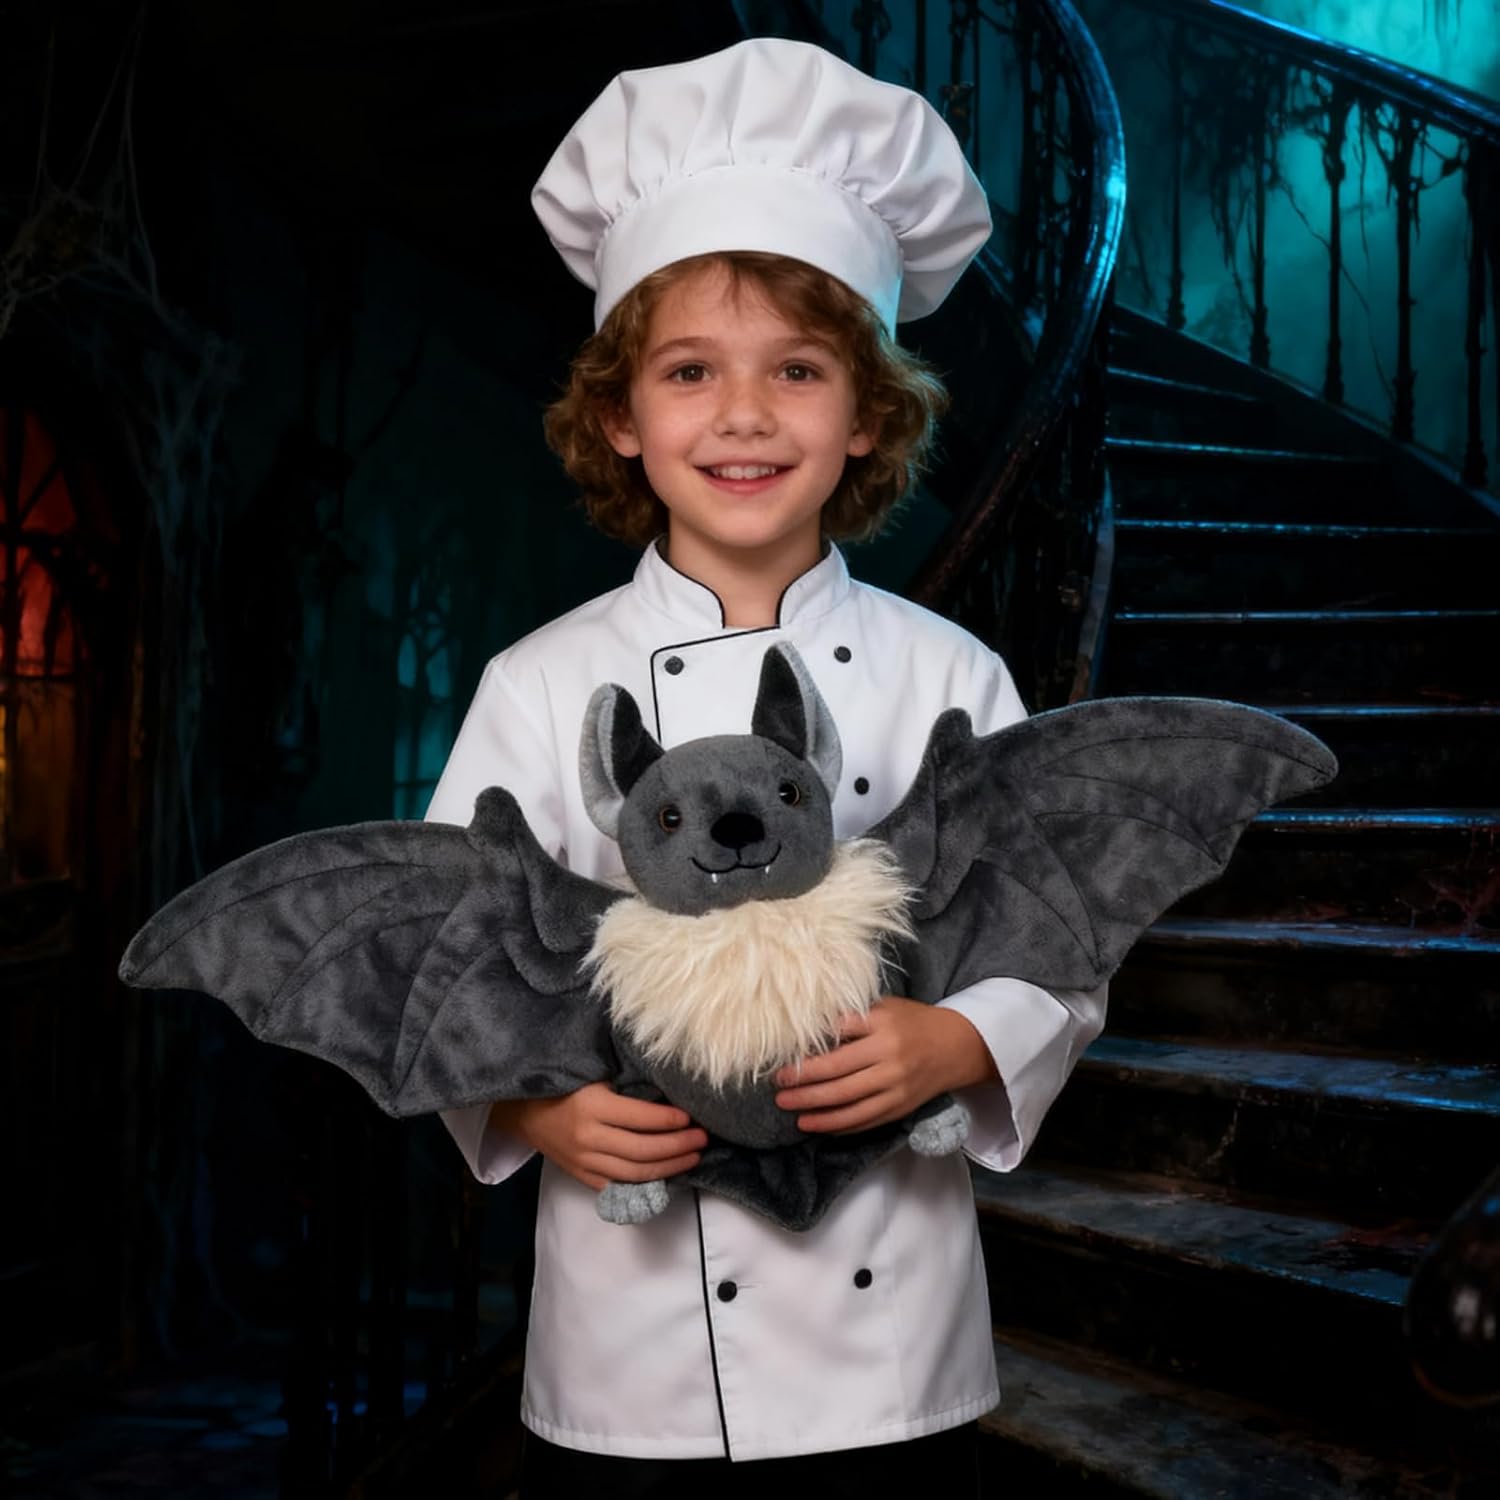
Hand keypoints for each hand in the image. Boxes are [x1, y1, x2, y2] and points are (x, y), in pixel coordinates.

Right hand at [490, 1084, 706, 1191]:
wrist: (525, 1111)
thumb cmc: (565, 1084)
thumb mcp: (594, 1076)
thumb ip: (627, 1087)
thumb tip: (669, 1093)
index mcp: (592, 1107)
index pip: (640, 1118)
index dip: (670, 1120)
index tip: (691, 1117)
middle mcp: (588, 1138)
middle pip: (643, 1151)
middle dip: (678, 1146)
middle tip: (703, 1139)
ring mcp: (584, 1162)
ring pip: (635, 1173)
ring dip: (669, 1167)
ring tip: (693, 1158)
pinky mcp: (582, 1176)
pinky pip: (618, 1186)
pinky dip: (644, 1184)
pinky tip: (666, 1175)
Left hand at [772, 996, 998, 1134]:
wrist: (956, 1047)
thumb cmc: (911, 1021)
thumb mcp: (883, 1008)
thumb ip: (851, 1020)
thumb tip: (809, 1035)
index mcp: (882, 1027)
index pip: (837, 1041)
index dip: (808, 1054)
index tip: (783, 1060)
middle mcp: (889, 1059)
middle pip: (838, 1077)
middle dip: (804, 1087)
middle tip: (778, 1089)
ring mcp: (896, 1087)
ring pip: (849, 1105)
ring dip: (816, 1111)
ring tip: (791, 1111)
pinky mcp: (900, 1108)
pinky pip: (865, 1121)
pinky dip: (840, 1126)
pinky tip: (818, 1125)